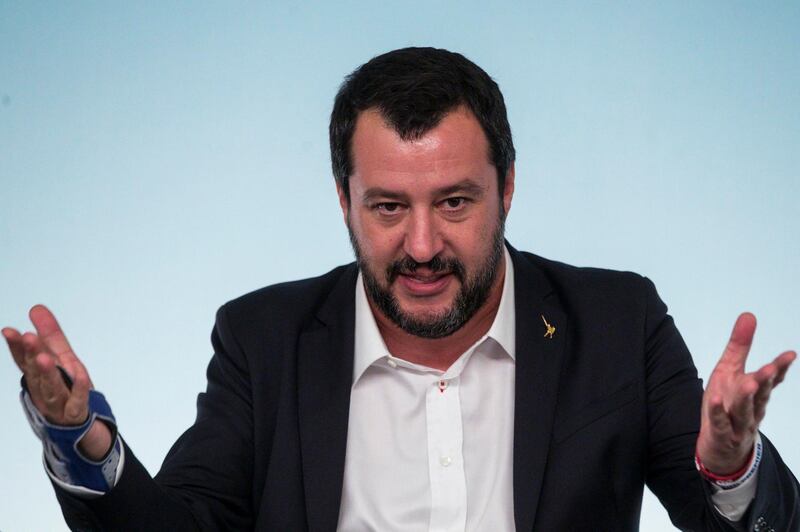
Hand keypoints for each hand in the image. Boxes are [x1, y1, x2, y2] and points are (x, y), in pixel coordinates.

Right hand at [3, 304, 112, 459]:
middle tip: (26, 336)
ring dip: (47, 373)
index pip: (24, 360)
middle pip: (36, 372)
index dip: (16, 347)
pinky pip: (78, 401)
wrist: (77, 425)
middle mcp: (43, 389)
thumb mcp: (60, 358)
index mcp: (38, 376)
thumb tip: (36, 307)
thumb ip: (49, 334)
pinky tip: (81, 375)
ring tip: (44, 357)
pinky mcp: (76, 412)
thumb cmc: (65, 387)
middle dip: (31, 354)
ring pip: (51, 388)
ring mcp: (58, 403)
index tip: (9, 331)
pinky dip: (79, 388)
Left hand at [696, 312, 795, 474]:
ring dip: (747, 397)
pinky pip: (719, 423)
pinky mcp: (721, 434)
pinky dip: (719, 412)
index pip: (771, 380)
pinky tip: (717, 400)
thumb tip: (749, 314)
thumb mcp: (729, 371)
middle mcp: (751, 408)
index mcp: (754, 392)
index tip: (790, 354)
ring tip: (749, 382)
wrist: (720, 446)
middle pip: (761, 395)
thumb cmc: (727, 404)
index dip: (780, 368)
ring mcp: (738, 424)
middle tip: (771, 368)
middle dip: (766, 381)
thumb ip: (740, 346)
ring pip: (744, 410)